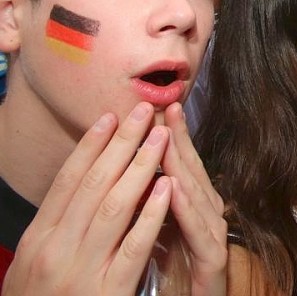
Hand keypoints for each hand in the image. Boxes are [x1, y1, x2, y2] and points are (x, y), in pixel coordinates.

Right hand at [3, 104, 171, 294]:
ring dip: (141, 167)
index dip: (91, 146)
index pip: (68, 181)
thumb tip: (80, 184)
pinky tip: (168, 188)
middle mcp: (56, 250)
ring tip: (161, 136)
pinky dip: (151, 214)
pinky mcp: (107, 292)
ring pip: (115, 207)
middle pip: (93, 184)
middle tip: (144, 110)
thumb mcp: (35, 265)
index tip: (111, 116)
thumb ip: (58, 226)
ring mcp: (81, 271)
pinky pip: (134, 246)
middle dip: (122, 143)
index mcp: (38, 239)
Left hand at [160, 103, 226, 295]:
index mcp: (193, 205)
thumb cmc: (176, 270)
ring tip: (165, 140)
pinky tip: (172, 189)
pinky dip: (186, 209)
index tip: (158, 106)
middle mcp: (208, 214)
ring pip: (197, 195)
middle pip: (190, 172)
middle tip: (167, 107)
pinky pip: (198, 232)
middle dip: (177, 139)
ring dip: (181, 165)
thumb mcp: (158, 228)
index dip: (171, 135)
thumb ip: (150, 200)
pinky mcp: (213, 261)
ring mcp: (213, 235)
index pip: (180, 164)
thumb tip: (130, 168)